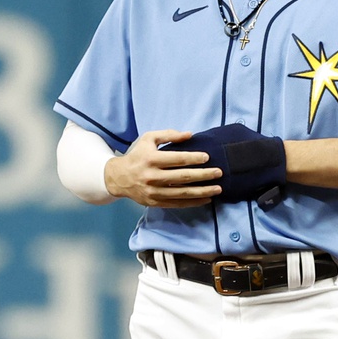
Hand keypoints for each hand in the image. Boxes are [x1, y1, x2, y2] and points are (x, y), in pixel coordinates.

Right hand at [103, 130, 222, 208]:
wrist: (119, 178)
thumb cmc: (138, 155)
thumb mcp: (148, 139)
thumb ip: (168, 134)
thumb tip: (190, 134)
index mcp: (151, 159)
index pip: (177, 159)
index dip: (193, 158)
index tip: (208, 157)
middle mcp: (152, 176)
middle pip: (183, 177)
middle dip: (203, 175)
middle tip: (218, 173)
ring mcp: (154, 191)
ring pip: (183, 193)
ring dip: (203, 191)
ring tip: (218, 189)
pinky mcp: (156, 202)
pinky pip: (178, 204)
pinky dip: (193, 202)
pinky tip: (206, 199)